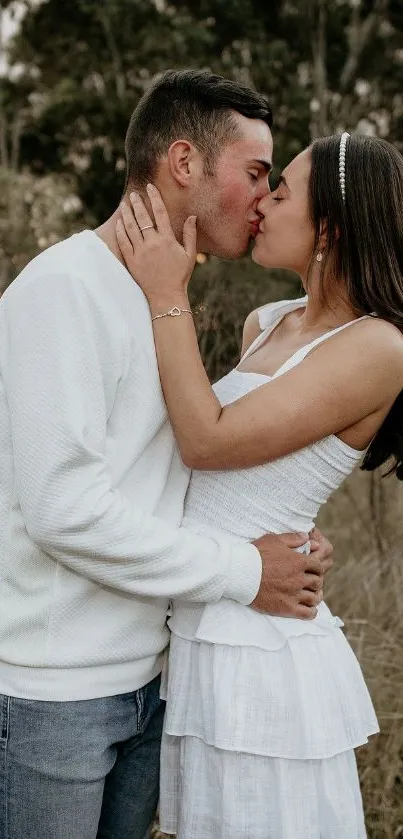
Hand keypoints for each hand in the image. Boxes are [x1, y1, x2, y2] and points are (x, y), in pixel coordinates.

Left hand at [116, 184, 196, 304]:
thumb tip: (192, 216)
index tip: (150, 187)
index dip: (155, 197)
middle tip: (133, 194)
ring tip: (124, 204)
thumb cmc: (180, 275)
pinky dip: (120, 230)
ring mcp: (140, 252)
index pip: (160, 212)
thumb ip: (190, 234)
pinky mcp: (131, 260)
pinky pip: (123, 241)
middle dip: (137, 203)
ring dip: (126, 213)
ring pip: (130, 227)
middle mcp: (152, 243)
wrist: (166, 296)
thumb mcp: (189, 255)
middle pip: (142, 217)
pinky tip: (119, 223)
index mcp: (167, 239)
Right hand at [251, 531, 330, 618]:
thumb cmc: (255, 554)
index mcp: (298, 562)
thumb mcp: (274, 540)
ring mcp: (293, 594)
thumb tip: (307, 537)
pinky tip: (308, 609)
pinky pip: (307, 613)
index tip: (312, 569)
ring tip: (310, 595)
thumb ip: (293, 538)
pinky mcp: (286, 608)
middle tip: (310, 582)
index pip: (318, 566)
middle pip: (317, 582)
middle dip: (315, 581)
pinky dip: (311, 612)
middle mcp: (299, 579)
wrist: (240, 573)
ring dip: (314, 596)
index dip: (316, 567)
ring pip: (314, 598)